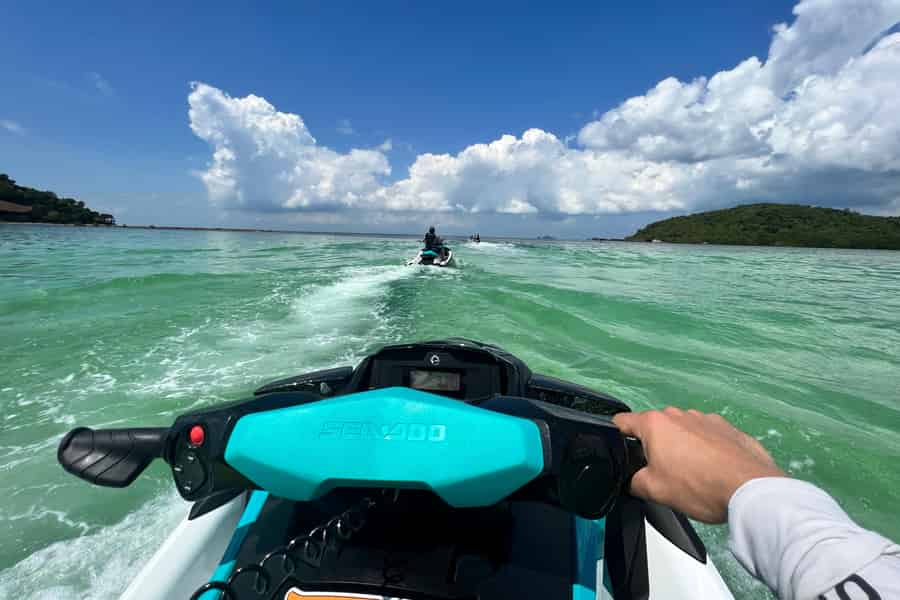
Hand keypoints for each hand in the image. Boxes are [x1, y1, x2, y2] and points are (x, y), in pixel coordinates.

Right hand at [613, 407, 784, 522]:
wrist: (750, 489)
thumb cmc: (698, 486)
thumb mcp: (654, 491)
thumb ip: (632, 481)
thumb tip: (631, 479)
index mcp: (655, 423)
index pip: (621, 422)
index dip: (615, 438)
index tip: (619, 454)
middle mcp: (678, 413)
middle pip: (654, 428)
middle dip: (653, 446)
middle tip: (661, 473)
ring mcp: (705, 418)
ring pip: (681, 430)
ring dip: (680, 446)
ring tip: (692, 474)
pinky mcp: (727, 427)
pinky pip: (706, 435)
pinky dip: (704, 447)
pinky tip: (713, 469)